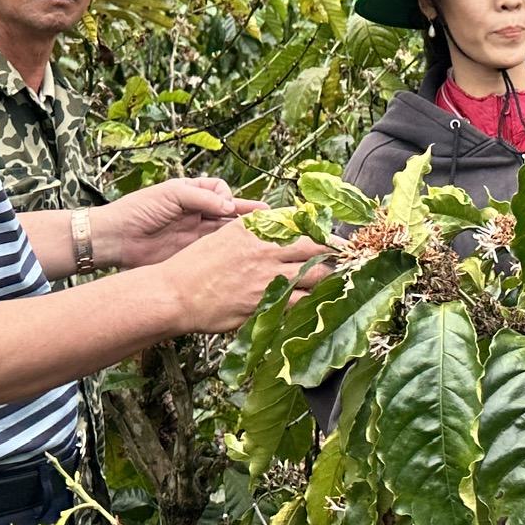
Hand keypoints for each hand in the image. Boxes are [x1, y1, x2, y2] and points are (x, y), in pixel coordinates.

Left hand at [96, 176, 265, 269]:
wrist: (114, 238)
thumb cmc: (138, 209)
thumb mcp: (171, 194)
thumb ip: (201, 197)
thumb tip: (229, 204)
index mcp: (191, 193)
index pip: (220, 191)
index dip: (228, 197)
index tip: (228, 206)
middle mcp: (196, 212)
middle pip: (228, 212)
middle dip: (248, 215)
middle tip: (271, 220)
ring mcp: (194, 233)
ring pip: (226, 231)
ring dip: (243, 233)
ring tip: (266, 236)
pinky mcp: (191, 252)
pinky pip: (215, 249)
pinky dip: (230, 249)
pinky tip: (244, 252)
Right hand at [159, 220, 328, 333]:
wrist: (174, 294)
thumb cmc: (195, 266)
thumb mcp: (223, 236)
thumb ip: (251, 232)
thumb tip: (276, 227)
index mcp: (254, 227)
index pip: (299, 221)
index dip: (322, 228)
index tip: (335, 235)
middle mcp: (265, 247)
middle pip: (315, 245)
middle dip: (336, 252)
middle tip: (350, 257)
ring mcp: (267, 275)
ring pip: (316, 274)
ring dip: (331, 277)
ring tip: (341, 280)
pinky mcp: (266, 302)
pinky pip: (302, 301)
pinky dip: (316, 301)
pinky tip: (323, 303)